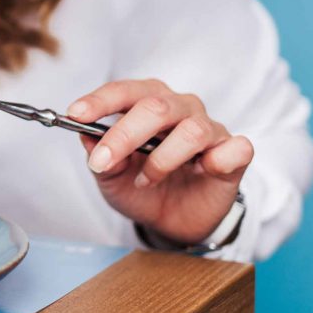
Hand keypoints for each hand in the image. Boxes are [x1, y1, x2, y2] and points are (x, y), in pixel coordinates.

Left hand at [68, 79, 253, 244]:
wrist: (172, 222)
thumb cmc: (140, 187)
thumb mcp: (110, 177)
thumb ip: (99, 155)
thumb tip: (85, 136)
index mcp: (147, 102)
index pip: (124, 91)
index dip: (100, 101)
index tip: (76, 114)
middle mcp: (180, 108)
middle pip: (156, 107)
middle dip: (124, 135)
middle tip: (103, 161)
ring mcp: (210, 129)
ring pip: (191, 130)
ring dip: (162, 160)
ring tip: (146, 180)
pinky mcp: (234, 153)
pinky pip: (235, 149)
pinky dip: (216, 161)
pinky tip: (202, 172)